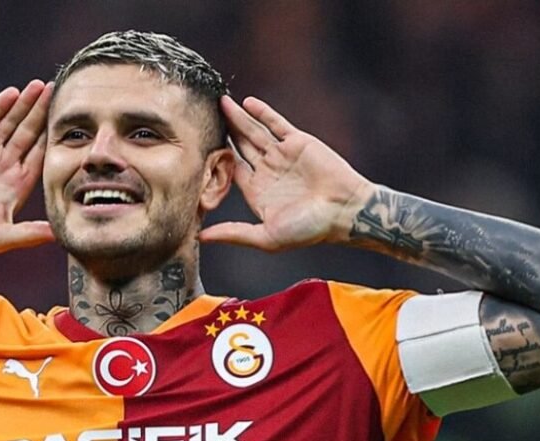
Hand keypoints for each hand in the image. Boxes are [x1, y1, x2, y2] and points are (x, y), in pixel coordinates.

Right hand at [0, 80, 54, 253]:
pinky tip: (12, 93)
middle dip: (42, 113)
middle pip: (28, 133)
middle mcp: (4, 165)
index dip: (53, 137)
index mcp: (16, 184)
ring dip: (24, 105)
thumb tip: (58, 235)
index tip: (71, 122)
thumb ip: (29, 235)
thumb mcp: (0, 238)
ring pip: (9, 123)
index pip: (40, 155)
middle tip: (57, 91)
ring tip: (39, 86)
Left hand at [199, 96, 374, 250]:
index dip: (213, 158)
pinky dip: (262, 112)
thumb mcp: (267, 237)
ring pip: (254, 132)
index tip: (193, 146)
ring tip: (221, 102)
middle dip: (223, 132)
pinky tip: (246, 103)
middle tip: (202, 115)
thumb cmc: (309, 230)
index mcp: (257, 192)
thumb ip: (234, 234)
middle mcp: (267, 171)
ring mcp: (282, 155)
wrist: (346, 211)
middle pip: (239, 147)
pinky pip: (276, 124)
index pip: (229, 170)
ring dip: (238, 118)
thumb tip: (200, 238)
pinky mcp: (298, 142)